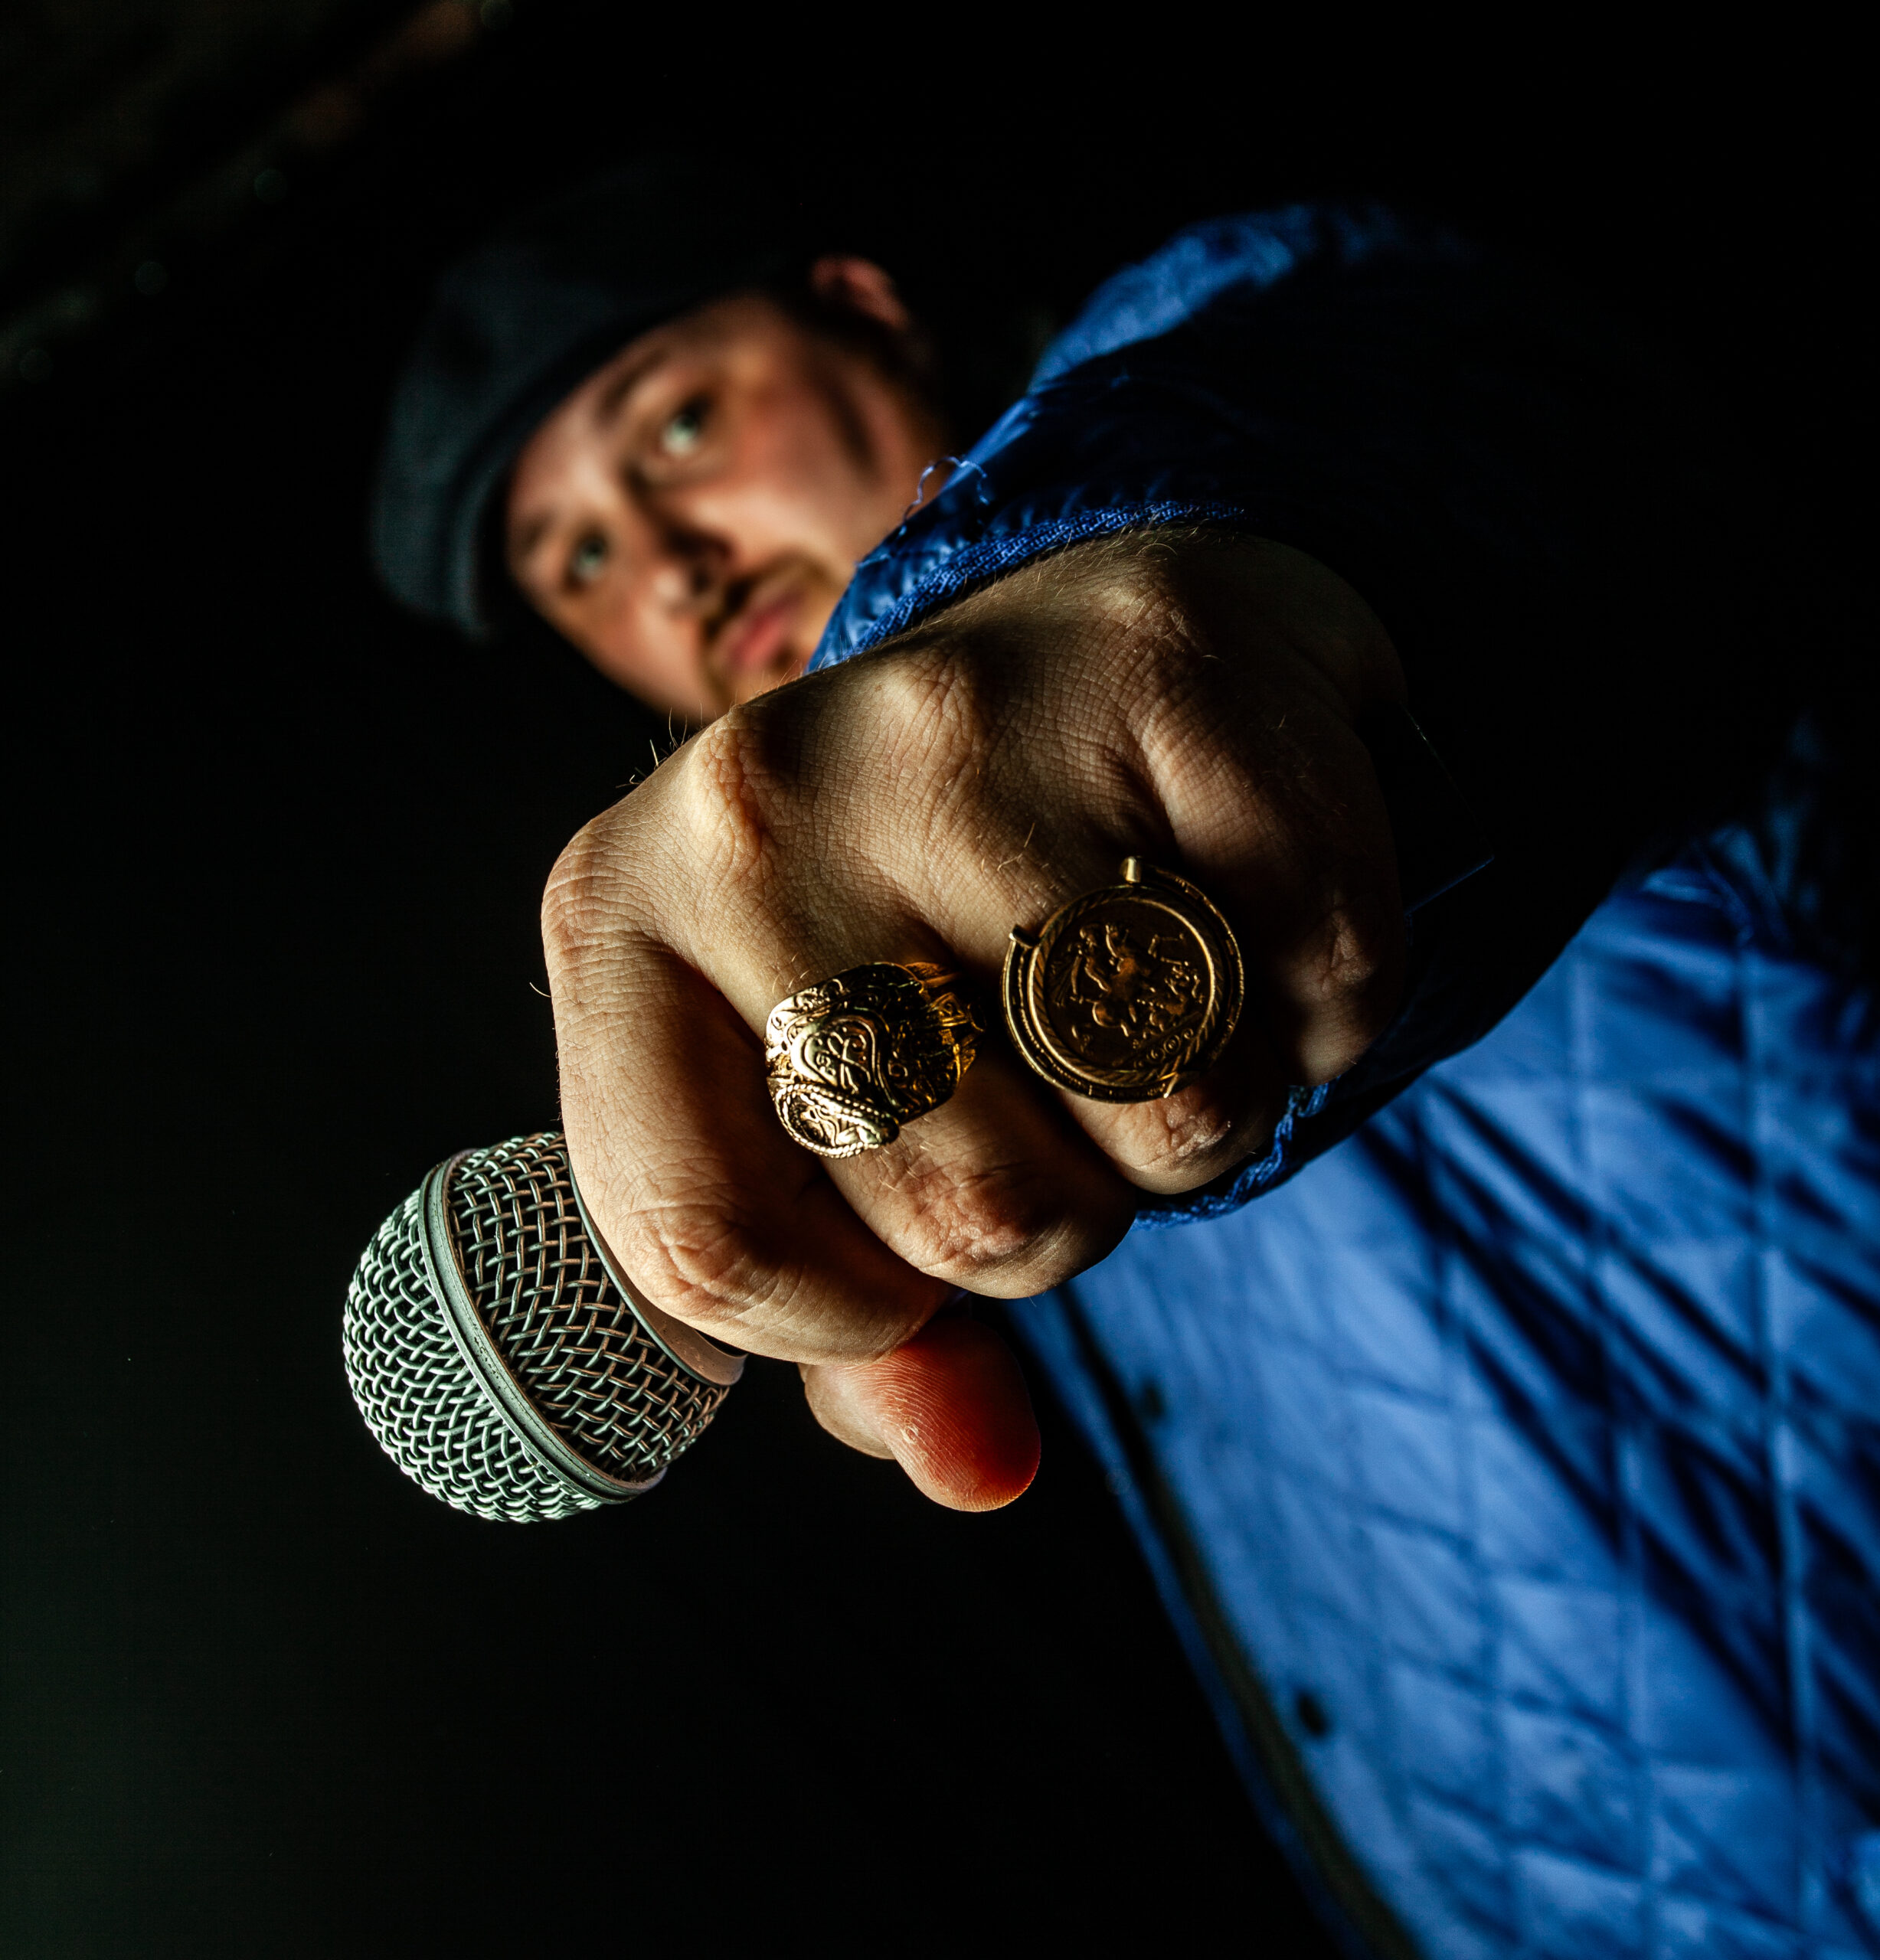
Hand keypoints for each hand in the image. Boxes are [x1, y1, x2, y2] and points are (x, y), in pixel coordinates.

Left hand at [542, 532, 1407, 1506]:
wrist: (1082, 648)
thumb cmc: (933, 922)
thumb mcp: (826, 1112)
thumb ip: (864, 1328)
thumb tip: (979, 1471)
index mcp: (620, 921)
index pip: (701, 1251)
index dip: (844, 1315)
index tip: (904, 1259)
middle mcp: (755, 810)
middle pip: (969, 1215)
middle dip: (1058, 1210)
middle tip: (1049, 1079)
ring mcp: (959, 728)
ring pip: (1165, 1118)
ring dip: (1194, 1125)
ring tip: (1145, 1003)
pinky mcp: (1165, 676)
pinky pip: (1322, 982)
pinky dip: (1325, 1011)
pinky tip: (1250, 924)